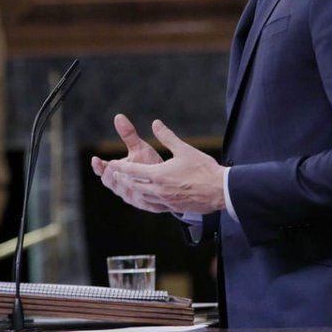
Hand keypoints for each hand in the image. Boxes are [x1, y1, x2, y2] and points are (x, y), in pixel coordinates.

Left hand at [91, 116, 225, 214]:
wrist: (220, 190)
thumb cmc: (203, 169)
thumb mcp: (183, 149)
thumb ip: (167, 136)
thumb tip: (155, 124)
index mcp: (159, 175)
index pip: (133, 171)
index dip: (121, 168)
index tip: (111, 165)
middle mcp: (159, 190)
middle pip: (134, 186)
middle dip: (124, 180)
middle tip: (115, 176)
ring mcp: (166, 201)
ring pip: (143, 197)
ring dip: (134, 190)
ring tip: (129, 185)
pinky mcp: (173, 207)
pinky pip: (155, 204)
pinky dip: (147, 199)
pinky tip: (148, 196)